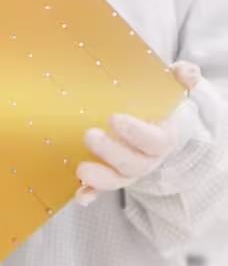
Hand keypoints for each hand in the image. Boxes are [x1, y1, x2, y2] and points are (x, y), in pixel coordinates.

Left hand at [75, 62, 202, 206]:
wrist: (156, 128)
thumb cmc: (160, 106)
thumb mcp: (173, 90)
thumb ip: (182, 79)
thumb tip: (185, 71)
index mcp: (162, 138)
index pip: (154, 141)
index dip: (136, 133)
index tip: (114, 118)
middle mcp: (146, 159)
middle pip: (132, 164)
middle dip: (110, 152)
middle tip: (89, 135)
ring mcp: (127, 171)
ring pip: (116, 180)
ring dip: (99, 178)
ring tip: (81, 170)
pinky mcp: (109, 175)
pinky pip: (101, 190)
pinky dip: (91, 194)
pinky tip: (80, 195)